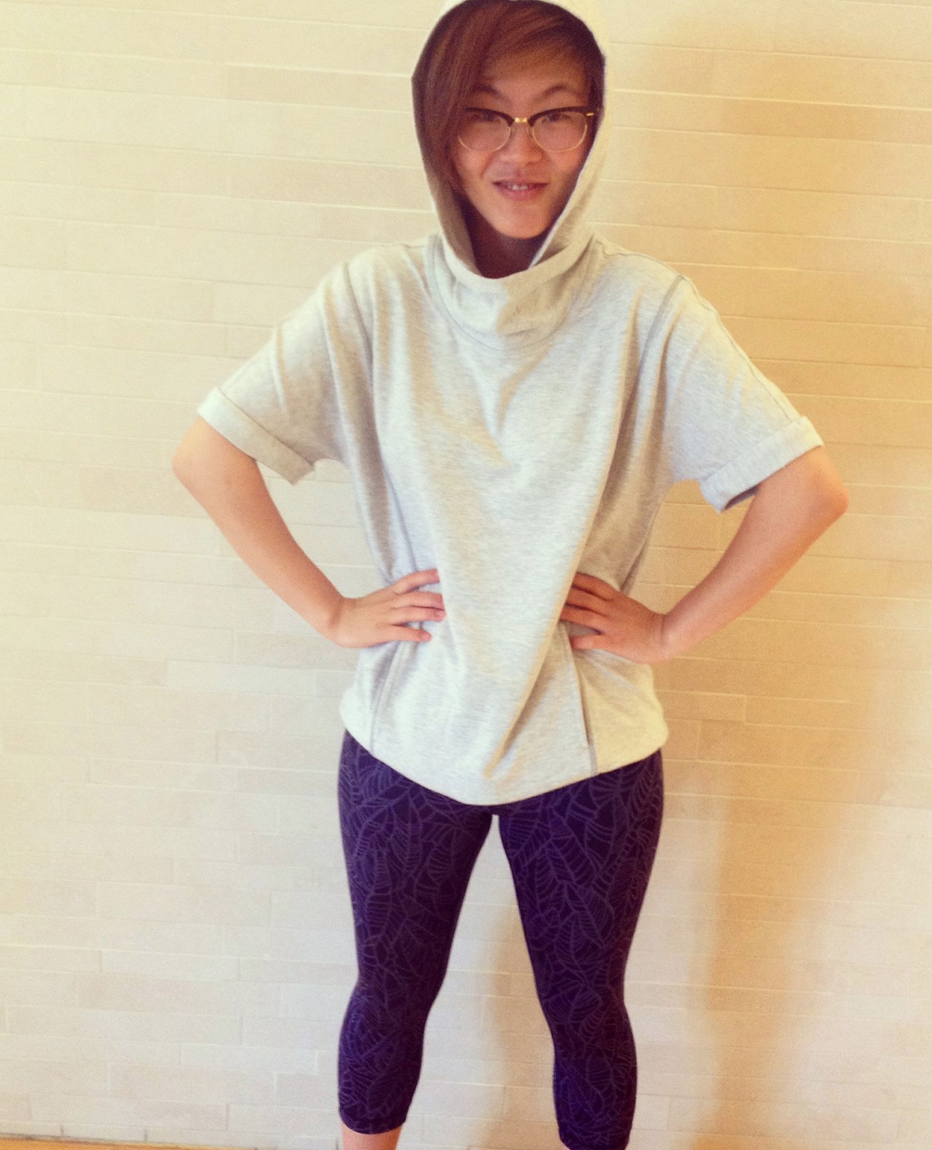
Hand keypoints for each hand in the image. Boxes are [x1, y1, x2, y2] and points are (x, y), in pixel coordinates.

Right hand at [327, 568, 444, 648]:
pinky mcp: (380, 631)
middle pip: (416, 596)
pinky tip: (426, 637)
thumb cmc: (360, 612)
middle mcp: (390, 602)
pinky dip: (414, 634)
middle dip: (435, 598)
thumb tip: (416, 598)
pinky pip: (400, 632)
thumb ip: (396, 597)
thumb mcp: (379, 598)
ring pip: (410, 612)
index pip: (411, 580)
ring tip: (444, 617)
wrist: (337, 619)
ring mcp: (385, 616)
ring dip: (428, 614)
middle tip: (452, 602)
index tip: (444, 574)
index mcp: (390, 593)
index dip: (427, 576)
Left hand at [559, 572, 670, 663]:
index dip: (576, 579)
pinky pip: (594, 641)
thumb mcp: (629, 606)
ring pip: (585, 616)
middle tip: (546, 590)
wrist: (665, 636)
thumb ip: (612, 602)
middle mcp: (611, 609)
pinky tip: (568, 642)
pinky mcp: (615, 641)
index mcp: (616, 599)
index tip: (560, 574)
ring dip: (567, 613)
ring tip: (549, 613)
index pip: (593, 584)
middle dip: (565, 594)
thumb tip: (595, 599)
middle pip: (584, 598)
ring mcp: (612, 625)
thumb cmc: (647, 623)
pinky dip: (580, 641)